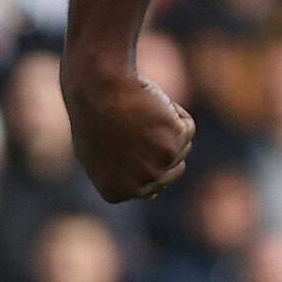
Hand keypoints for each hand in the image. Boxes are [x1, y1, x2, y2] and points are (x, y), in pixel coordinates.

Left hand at [64, 59, 194, 203]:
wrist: (98, 86)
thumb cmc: (94, 116)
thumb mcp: (97, 154)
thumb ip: (122, 177)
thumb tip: (151, 195)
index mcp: (117, 193)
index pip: (154, 183)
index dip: (143, 154)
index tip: (121, 139)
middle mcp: (141, 186)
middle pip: (174, 168)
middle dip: (160, 144)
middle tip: (132, 125)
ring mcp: (159, 165)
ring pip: (183, 147)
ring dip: (167, 127)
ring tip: (140, 114)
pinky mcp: (176, 140)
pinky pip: (187, 126)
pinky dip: (174, 111)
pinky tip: (150, 104)